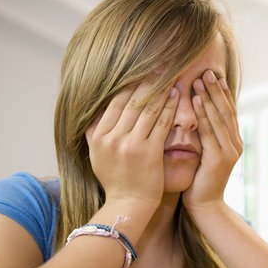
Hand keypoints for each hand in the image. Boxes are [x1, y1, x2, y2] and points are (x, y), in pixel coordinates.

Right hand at [85, 78, 178, 207]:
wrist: (129, 203)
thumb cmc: (115, 178)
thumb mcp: (96, 154)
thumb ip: (93, 130)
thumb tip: (92, 106)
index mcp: (99, 136)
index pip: (114, 101)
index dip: (129, 83)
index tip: (140, 69)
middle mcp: (113, 138)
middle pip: (132, 101)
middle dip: (147, 80)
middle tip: (159, 64)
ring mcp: (131, 145)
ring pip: (148, 109)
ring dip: (161, 89)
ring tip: (170, 74)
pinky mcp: (150, 152)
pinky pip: (161, 123)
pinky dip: (170, 107)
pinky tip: (176, 95)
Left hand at [182, 70, 242, 210]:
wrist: (204, 205)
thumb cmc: (199, 180)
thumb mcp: (203, 153)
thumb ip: (204, 135)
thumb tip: (195, 114)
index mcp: (232, 141)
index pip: (228, 111)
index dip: (222, 92)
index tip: (213, 75)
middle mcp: (235, 143)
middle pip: (226, 110)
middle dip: (216, 90)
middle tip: (207, 71)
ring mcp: (229, 151)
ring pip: (219, 118)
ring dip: (209, 98)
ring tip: (200, 80)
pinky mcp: (220, 158)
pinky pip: (210, 132)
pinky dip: (203, 115)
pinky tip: (195, 102)